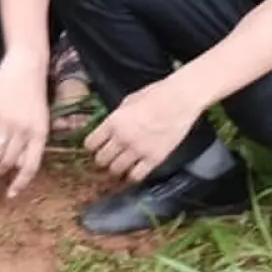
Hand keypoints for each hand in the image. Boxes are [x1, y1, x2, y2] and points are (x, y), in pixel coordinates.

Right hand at [0, 52, 48, 197]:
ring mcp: (6, 123)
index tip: (10, 195)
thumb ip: (32, 141)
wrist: (26, 66)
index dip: (20, 184)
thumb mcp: (41, 119)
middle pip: (8, 163)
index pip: (30, 166)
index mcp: (40, 134)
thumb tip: (17, 164)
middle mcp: (24, 131)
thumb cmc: (34, 94)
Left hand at [86, 81, 203, 181]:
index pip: (90, 144)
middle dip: (102, 160)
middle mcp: (123, 138)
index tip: (95, 148)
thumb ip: (115, 118)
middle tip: (107, 159)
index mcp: (113, 122)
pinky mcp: (154, 159)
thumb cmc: (156, 95)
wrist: (180, 100)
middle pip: (101, 160)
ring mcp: (138, 150)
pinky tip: (133, 172)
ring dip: (116, 170)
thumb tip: (107, 130)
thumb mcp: (128, 102)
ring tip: (119, 167)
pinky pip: (136, 176)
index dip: (92, 148)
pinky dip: (132, 177)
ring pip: (116, 170)